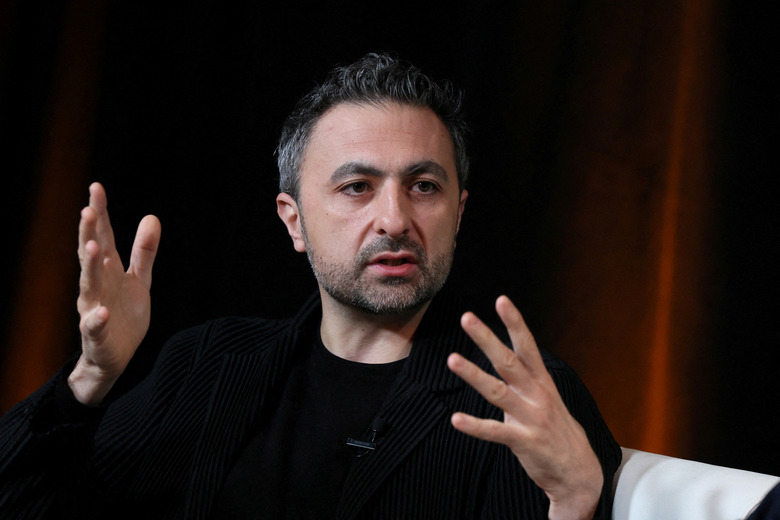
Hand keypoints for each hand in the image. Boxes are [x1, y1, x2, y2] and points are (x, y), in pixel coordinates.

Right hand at [68, 183, 160, 405]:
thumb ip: (144, 251)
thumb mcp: (140, 280)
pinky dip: (97, 318)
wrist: (115, 357)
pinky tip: (102, 311)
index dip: (101, 213)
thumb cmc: (124, 313)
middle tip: (88, 210)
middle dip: (89, 233)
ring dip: (89, 267)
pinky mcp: (98, 335)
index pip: (104, 236)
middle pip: (92, 255)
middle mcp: (97, 285)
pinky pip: (96, 326)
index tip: (96, 188)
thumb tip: (152, 217)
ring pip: (89, 286)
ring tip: (92, 248)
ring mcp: (94, 308)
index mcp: (108, 270)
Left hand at [447, 296, 602, 519]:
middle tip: (466, 317)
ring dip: (473, 375)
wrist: (580, 474)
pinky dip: (475, 426)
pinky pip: (496, 432)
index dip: (515, 323)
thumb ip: (525, 380)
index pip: (527, 346)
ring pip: (497, 392)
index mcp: (542, 382)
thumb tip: (505, 358)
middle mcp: (537, 396)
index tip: (501, 300)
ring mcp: (532, 419)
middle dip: (487, 338)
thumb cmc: (557, 431)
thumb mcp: (546, 399)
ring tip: (451, 359)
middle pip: (508, 361)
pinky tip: (456, 419)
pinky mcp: (525, 443)